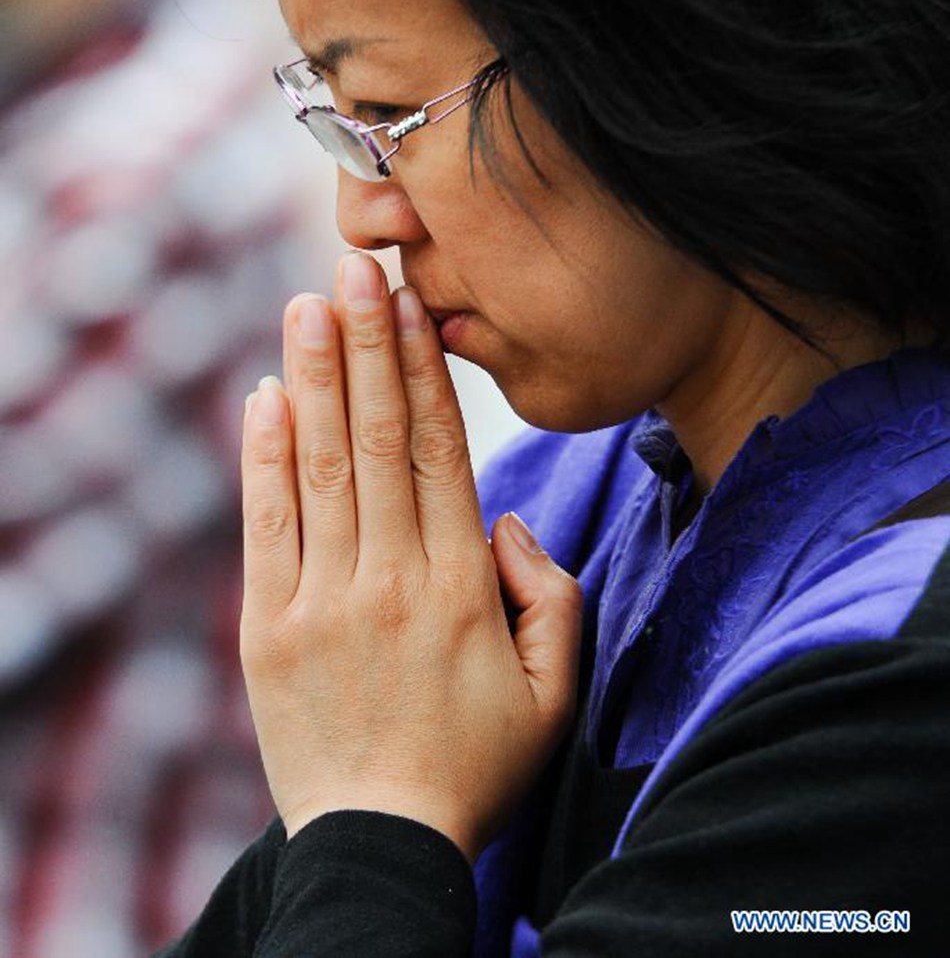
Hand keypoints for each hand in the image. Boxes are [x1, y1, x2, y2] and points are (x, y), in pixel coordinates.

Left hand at [240, 251, 582, 862]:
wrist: (380, 846)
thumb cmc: (476, 766)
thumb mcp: (555, 692)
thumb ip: (553, 596)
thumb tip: (509, 519)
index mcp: (461, 585)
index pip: (443, 450)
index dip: (427, 370)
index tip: (414, 305)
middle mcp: (391, 577)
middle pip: (380, 437)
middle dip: (369, 344)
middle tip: (356, 267)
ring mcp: (324, 599)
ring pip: (323, 466)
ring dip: (316, 378)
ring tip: (308, 305)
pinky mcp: (268, 627)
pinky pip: (267, 526)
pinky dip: (264, 458)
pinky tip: (265, 396)